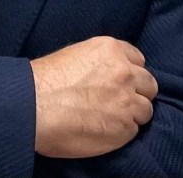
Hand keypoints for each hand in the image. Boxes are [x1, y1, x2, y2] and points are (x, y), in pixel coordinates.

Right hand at [30, 36, 158, 158]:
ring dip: (132, 115)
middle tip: (120, 103)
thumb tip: (105, 73)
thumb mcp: (75, 55)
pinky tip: (104, 132)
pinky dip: (122, 133)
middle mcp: (125, 71)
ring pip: (145, 109)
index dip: (130, 73)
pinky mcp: (124, 127)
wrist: (34, 107)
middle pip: (149, 84)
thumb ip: (99, 62)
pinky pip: (133, 130)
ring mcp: (127, 100)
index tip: (120, 83)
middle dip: (137, 93)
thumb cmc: (44, 82)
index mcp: (111, 50)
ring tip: (111, 120)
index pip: (138, 60)